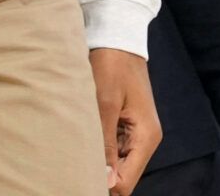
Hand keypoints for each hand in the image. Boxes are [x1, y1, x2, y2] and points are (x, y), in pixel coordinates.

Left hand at [90, 48, 160, 194]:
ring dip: (98, 159)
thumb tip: (107, 180)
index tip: (80, 179)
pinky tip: (83, 135)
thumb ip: (105, 143)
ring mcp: (136, 132)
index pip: (127, 181)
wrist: (117, 37)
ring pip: (116, 163)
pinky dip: (99, 146)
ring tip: (76, 146)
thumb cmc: (112, 65)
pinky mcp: (127, 125)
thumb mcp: (105, 103)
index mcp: (146, 136)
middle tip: (73, 163)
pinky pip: (113, 147)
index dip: (105, 185)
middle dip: (100, 173)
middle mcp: (145, 138)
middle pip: (122, 175)